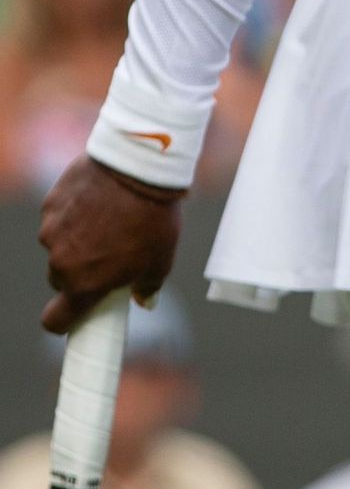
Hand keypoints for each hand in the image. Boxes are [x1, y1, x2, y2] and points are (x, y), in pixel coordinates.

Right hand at [39, 156, 182, 334]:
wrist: (140, 167)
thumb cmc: (153, 217)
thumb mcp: (161, 259)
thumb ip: (148, 288)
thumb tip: (146, 302)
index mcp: (84, 285)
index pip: (56, 320)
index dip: (63, 321)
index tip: (74, 313)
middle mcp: (61, 263)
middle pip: (60, 279)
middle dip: (78, 271)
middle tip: (106, 253)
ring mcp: (52, 231)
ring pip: (57, 245)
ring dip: (74, 238)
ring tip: (107, 217)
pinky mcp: (50, 203)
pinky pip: (57, 216)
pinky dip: (72, 211)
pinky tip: (96, 197)